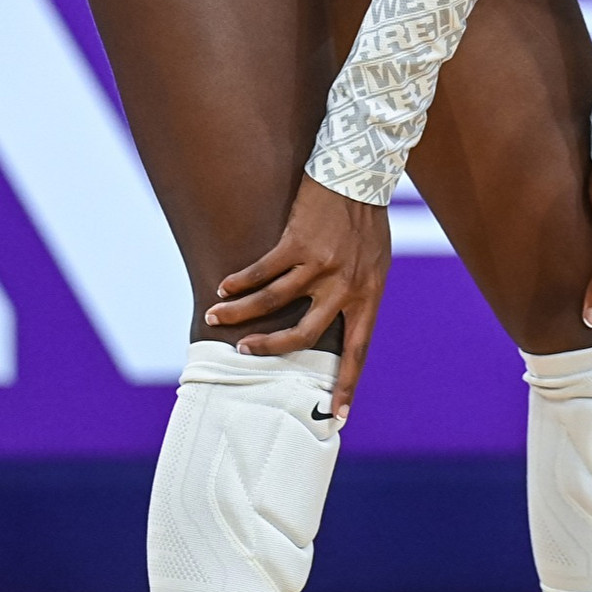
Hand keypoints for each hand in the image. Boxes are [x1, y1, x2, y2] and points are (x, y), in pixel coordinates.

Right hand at [206, 175, 390, 419]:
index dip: (347, 383)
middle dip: (270, 349)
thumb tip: (335, 320)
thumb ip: (356, 291)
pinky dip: (239, 283)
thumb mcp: (375, 262)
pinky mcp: (298, 242)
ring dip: (239, 314)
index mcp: (369, 293)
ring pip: (271, 302)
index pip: (360, 348)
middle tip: (245, 353)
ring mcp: (321, 264)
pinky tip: (224, 289)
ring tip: (216, 318)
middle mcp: (346, 284)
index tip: (338, 416)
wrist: (362, 175)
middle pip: (304, 335)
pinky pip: (261, 271)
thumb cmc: (367, 221)